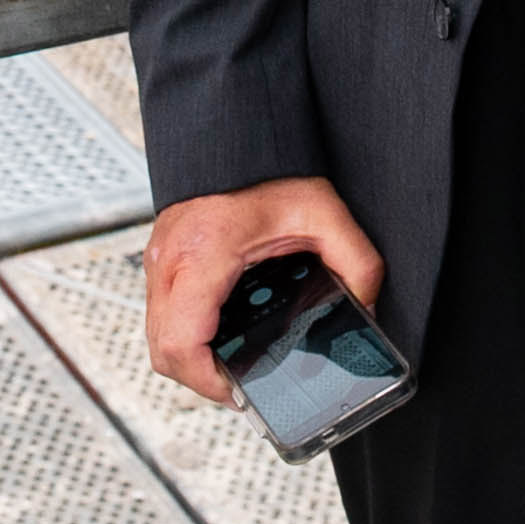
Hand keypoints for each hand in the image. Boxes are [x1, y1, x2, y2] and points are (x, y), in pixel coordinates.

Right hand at [143, 178, 383, 403]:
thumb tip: (367, 307)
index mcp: (204, 254)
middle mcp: (170, 260)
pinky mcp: (161, 257)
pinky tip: (219, 331)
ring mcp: (159, 259)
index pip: (181, 344)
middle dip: (200, 379)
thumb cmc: (269, 165)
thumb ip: (357, 263)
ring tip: (231, 363)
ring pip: (157, 337)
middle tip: (240, 385)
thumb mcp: (324, 214)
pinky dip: (185, 333)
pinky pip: (162, 314)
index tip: (239, 391)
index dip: (208, 382)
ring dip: (189, 358)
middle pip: (163, 352)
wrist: (235, 132)